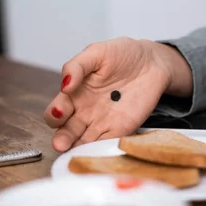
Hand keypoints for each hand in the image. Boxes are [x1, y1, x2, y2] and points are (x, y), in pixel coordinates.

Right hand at [43, 37, 191, 151]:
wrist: (152, 63)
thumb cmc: (121, 54)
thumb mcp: (96, 53)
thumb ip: (76, 66)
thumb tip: (64, 85)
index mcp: (74, 95)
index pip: (56, 111)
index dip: (54, 114)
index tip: (60, 112)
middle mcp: (84, 113)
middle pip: (66, 132)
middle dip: (62, 139)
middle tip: (60, 144)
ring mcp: (102, 124)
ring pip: (84, 143)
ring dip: (78, 150)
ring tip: (76, 152)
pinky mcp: (120, 131)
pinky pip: (107, 144)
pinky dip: (101, 150)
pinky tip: (97, 152)